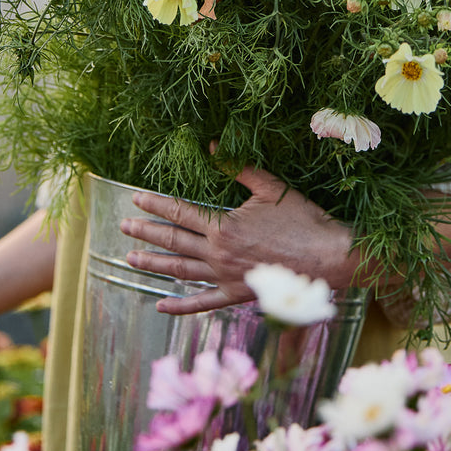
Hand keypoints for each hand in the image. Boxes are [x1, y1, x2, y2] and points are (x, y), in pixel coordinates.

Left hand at [120, 165, 360, 315]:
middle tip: (123, 227)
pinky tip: (160, 305)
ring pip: (180, 271)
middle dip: (146, 233)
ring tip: (130, 259)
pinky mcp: (237, 295)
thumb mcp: (270, 187)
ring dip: (154, 264)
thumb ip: (238, 167)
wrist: (327, 258)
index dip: (156, 204)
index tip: (136, 199)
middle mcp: (218, 255)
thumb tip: (212, 144)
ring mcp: (225, 278)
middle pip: (173, 242)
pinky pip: (202, 303)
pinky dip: (179, 306)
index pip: (180, 213)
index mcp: (223, 227)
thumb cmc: (302, 220)